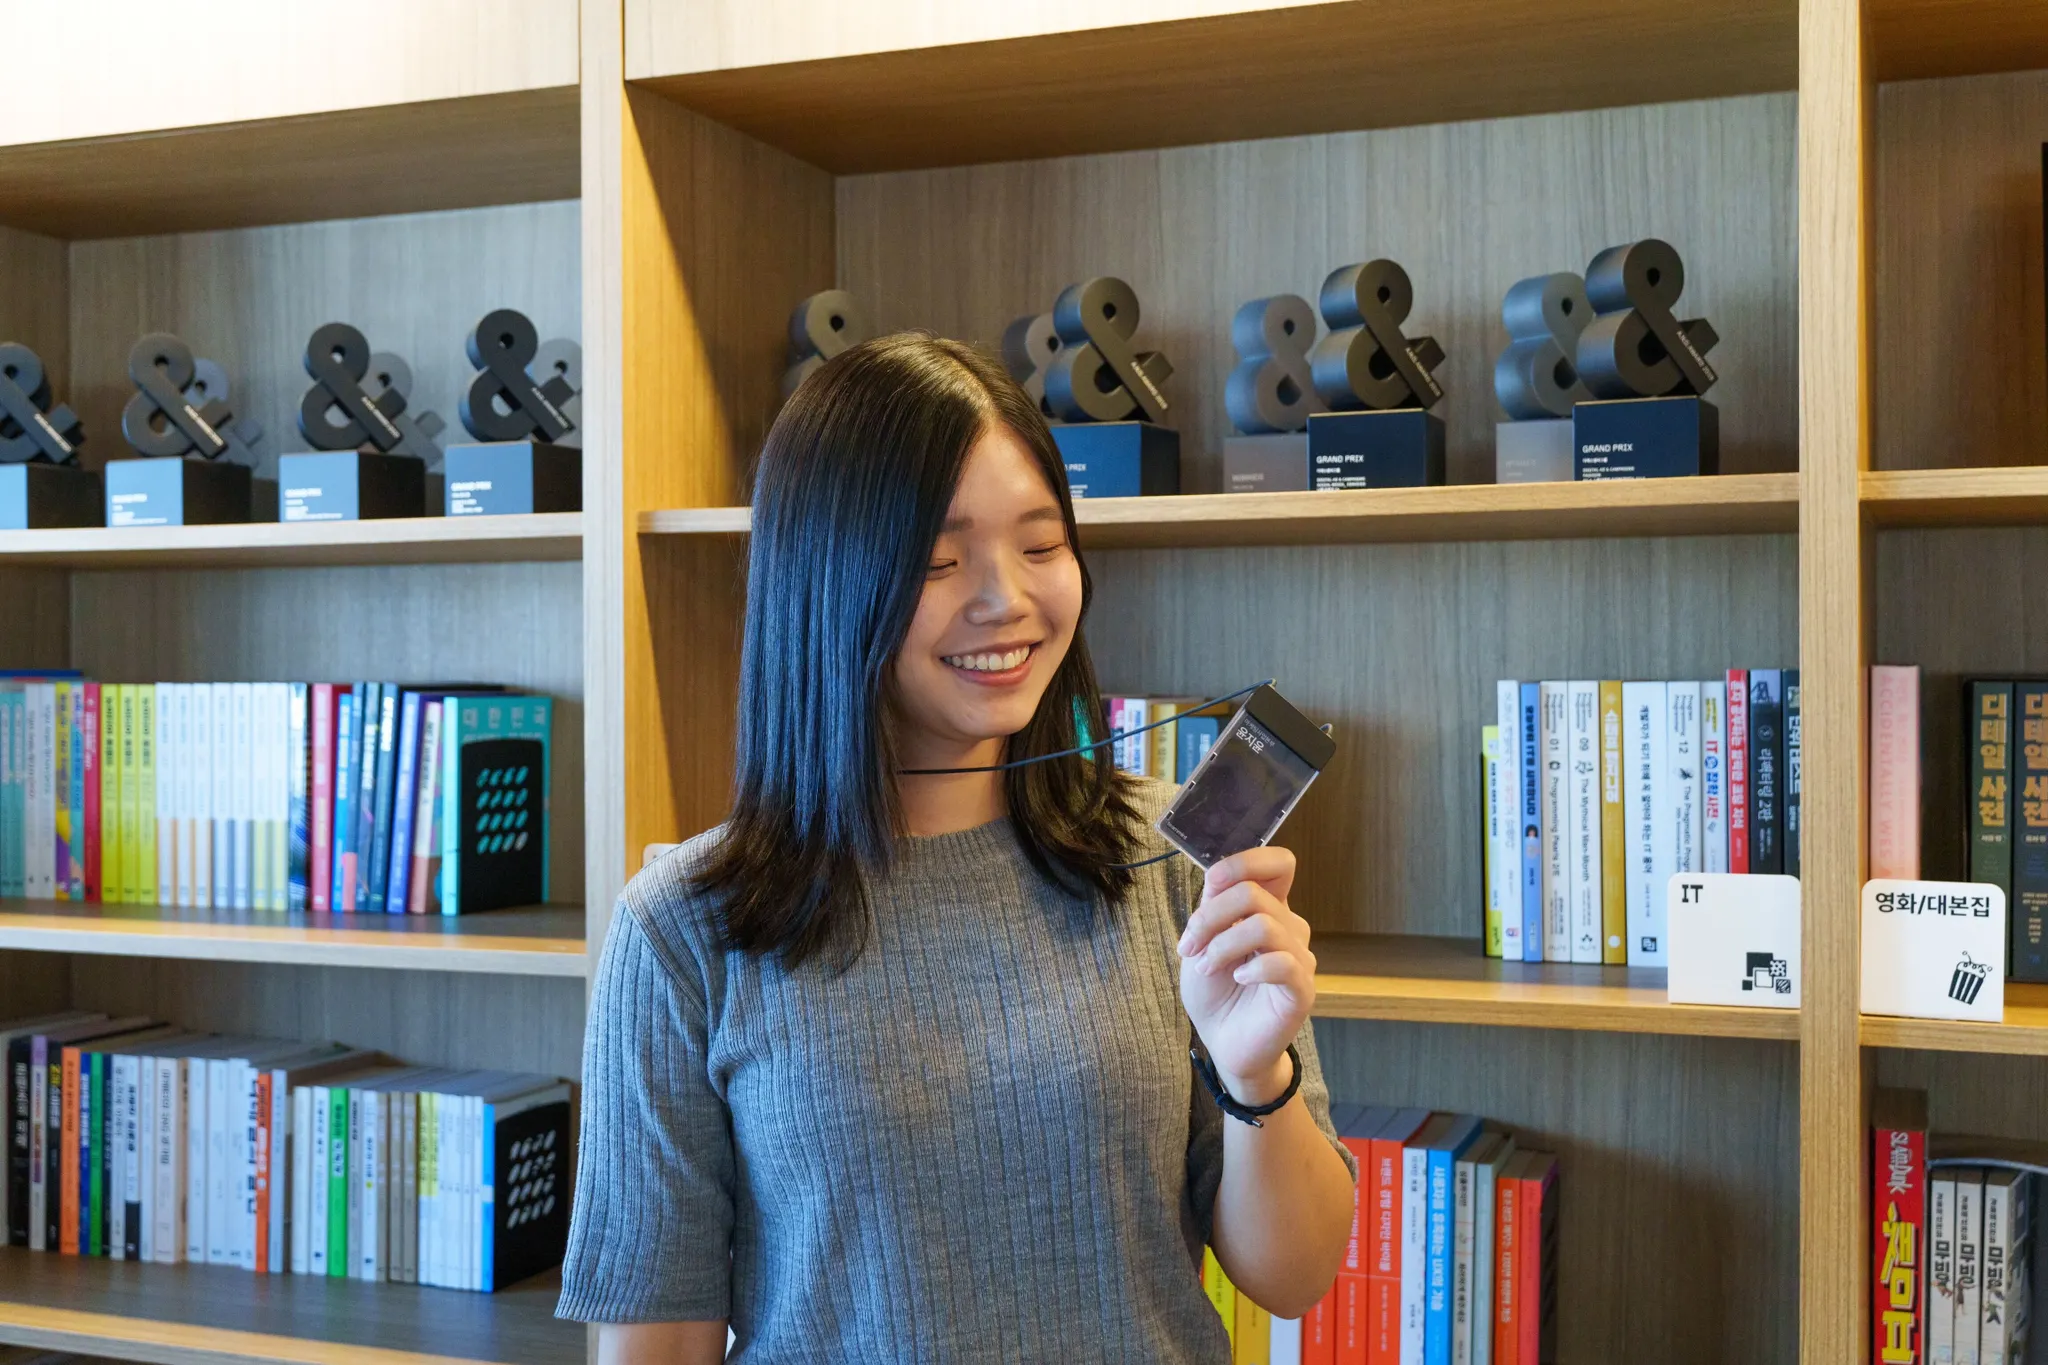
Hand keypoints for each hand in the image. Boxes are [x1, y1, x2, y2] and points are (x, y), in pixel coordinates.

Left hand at [1176, 847, 1315, 1105]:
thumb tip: (1217, 873)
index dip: (1246, 862)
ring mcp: (1299, 958)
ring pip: (1264, 926)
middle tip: (1189, 946)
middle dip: (1210, 916)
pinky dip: (1252, 967)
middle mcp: (1289, 928)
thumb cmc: (1215, 991)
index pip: (1279, 864)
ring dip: (1223, 945)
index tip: (1212, 883)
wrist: (1222, 1041)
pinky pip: (1283, 963)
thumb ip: (1214, 905)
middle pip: (1254, 893)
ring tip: (1205, 967)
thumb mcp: (1203, 941)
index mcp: (1268, 909)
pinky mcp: (1302, 989)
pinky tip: (1239, 979)